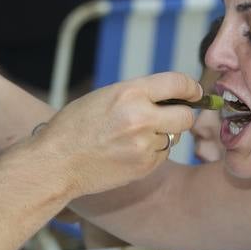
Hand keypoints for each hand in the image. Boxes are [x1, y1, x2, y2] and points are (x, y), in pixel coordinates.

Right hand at [35, 71, 201, 197]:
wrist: (56, 162)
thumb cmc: (74, 127)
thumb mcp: (104, 97)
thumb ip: (137, 95)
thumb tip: (170, 98)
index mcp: (130, 92)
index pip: (178, 83)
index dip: (191, 88)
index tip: (194, 92)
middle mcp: (141, 117)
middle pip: (186, 116)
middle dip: (181, 116)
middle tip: (170, 117)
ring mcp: (144, 145)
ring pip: (173, 138)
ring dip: (161, 136)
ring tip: (131, 138)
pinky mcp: (144, 166)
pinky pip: (162, 155)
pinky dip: (151, 153)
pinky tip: (128, 152)